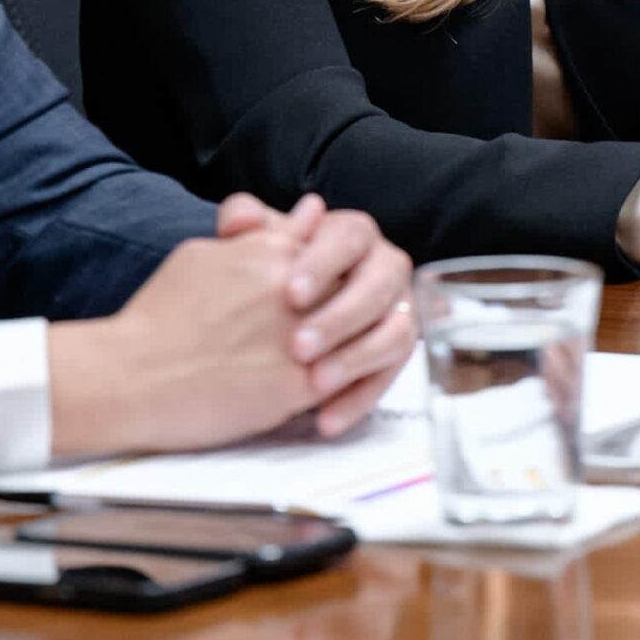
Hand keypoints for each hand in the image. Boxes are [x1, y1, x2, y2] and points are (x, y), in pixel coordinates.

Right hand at [49, 199, 414, 457]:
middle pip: (361, 290)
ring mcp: (299, 338)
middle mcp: (294, 290)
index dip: (347, 271)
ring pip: (364, 337)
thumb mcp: (207, 254)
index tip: (339, 287)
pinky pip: (346, 382)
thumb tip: (313, 210)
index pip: (342, 249)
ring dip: (364, 347)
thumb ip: (267, 233)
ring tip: (345, 358)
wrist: (129, 376)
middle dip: (366, 307)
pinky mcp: (295, 386)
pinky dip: (348, 389)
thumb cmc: (159, 317)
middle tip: (353, 326)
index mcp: (274, 251)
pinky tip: (331, 394)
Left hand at [214, 192, 415, 436]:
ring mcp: (397, 310)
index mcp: (351, 234)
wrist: (257, 325)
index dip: (324, 262)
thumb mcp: (249, 250)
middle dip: (342, 316)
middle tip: (299, 347)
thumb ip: (241, 228)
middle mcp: (383, 266)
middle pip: (382, 283)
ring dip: (357, 359)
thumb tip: (244, 218)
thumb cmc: (259, 280)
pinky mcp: (394, 354)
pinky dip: (358, 399)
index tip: (291, 293)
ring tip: (314, 386)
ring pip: (398, 331)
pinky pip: (390, 376)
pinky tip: (325, 420)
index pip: (350, 235)